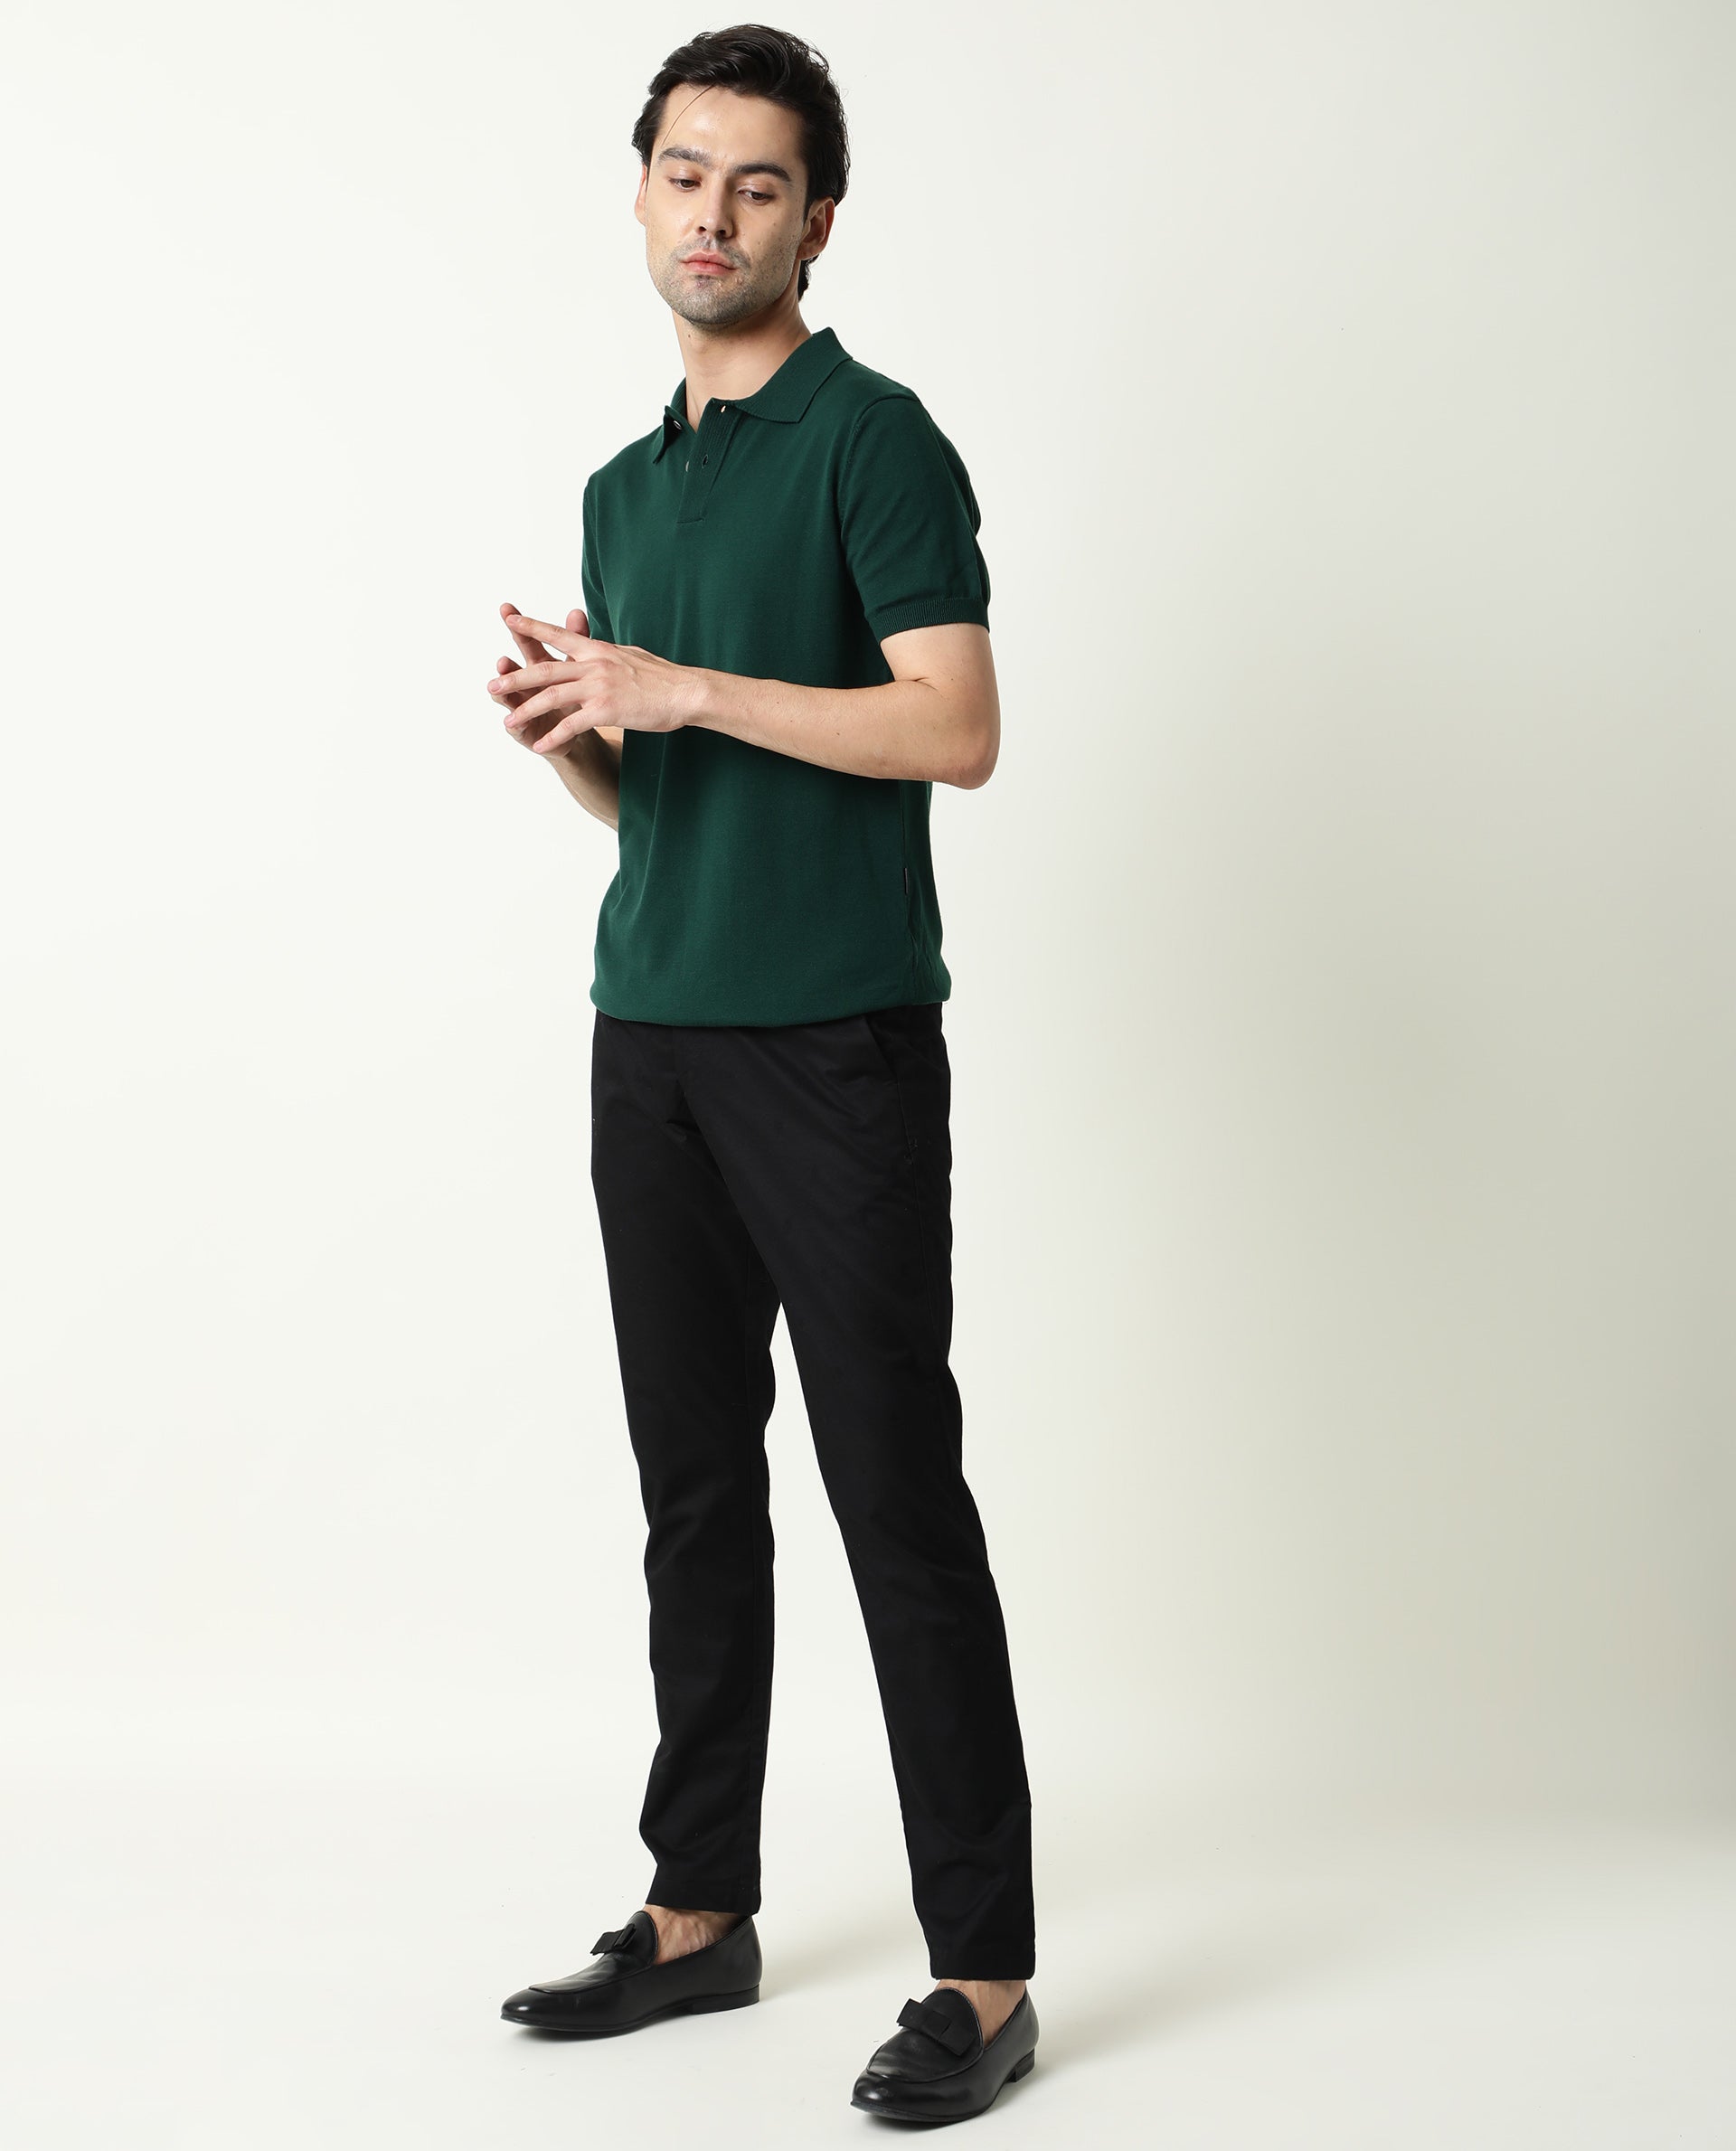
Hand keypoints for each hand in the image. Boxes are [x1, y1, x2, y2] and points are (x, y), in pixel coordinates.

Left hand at [486, 605, 701, 754]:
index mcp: (597, 650)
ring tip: (507, 723)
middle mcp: (593, 665)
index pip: (558, 635)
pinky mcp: (606, 711)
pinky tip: (539, 746)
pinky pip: (571, 725)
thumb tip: (596, 649)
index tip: (509, 620)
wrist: (686, 691)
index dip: (531, 627)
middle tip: (491, 687)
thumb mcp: (631, 656)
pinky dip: (553, 737)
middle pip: (544, 670)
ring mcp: (598, 687)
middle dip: (515, 680)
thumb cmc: (663, 677)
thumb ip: (608, 655)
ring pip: (551, 698)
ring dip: (526, 712)